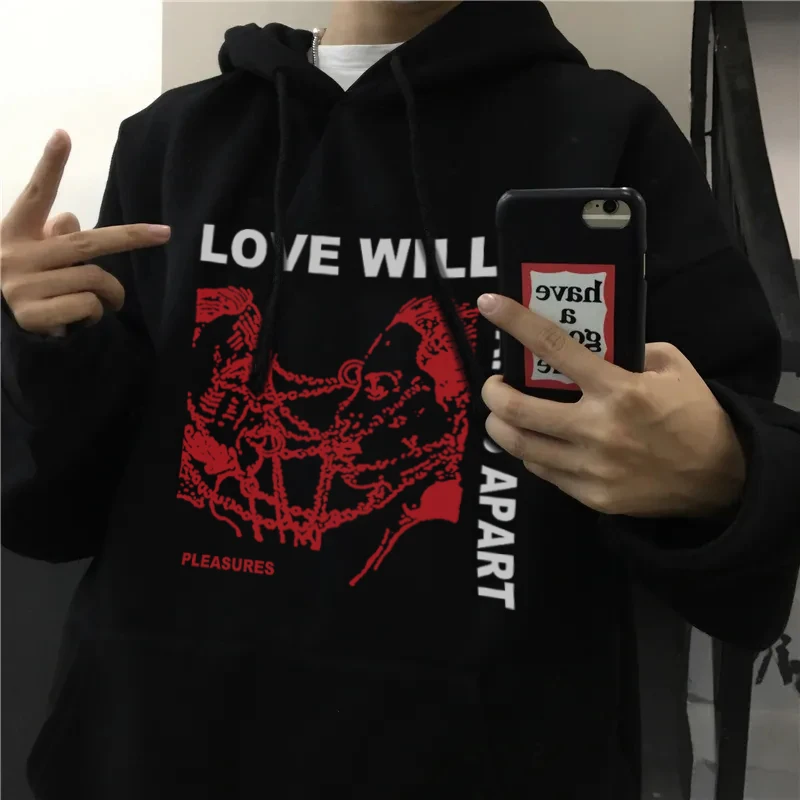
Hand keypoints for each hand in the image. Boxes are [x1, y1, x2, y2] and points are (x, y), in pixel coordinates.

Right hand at [0, 130, 170, 336]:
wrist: (1, 334)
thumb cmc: (30, 286)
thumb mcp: (36, 256)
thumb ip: (54, 235)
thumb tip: (70, 217)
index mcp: (13, 233)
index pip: (35, 196)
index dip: (49, 166)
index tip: (63, 135)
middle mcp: (14, 255)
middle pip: (86, 242)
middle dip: (130, 237)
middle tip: (164, 233)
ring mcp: (22, 286)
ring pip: (95, 279)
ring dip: (110, 293)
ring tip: (101, 302)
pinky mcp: (33, 315)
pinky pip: (89, 305)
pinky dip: (96, 314)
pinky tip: (80, 319)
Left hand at [478, 293, 745, 517]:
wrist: (720, 479)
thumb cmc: (694, 415)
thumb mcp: (672, 366)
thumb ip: (630, 349)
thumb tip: (591, 341)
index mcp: (619, 389)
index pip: (554, 347)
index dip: (515, 323)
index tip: (489, 305)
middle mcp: (598, 429)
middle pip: (518, 408)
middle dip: (492, 392)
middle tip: (494, 383)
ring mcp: (592, 468)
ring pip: (520, 446)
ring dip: (500, 425)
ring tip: (503, 412)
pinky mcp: (592, 496)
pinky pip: (542, 471)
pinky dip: (530, 451)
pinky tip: (535, 440)